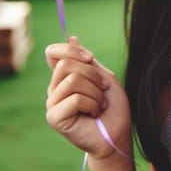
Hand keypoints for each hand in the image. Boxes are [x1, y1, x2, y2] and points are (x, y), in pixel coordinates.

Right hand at [45, 36, 131, 159]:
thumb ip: (87, 61)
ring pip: (72, 80)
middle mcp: (54, 89)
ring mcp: (52, 103)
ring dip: (95, 92)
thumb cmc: (113, 107)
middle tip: (103, 90)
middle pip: (66, 64)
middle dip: (93, 75)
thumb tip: (72, 38)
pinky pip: (74, 98)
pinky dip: (92, 104)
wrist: (118, 133)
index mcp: (64, 78)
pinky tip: (94, 114)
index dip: (71, 50)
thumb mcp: (103, 77)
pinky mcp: (54, 117)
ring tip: (99, 105)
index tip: (91, 59)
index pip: (53, 52)